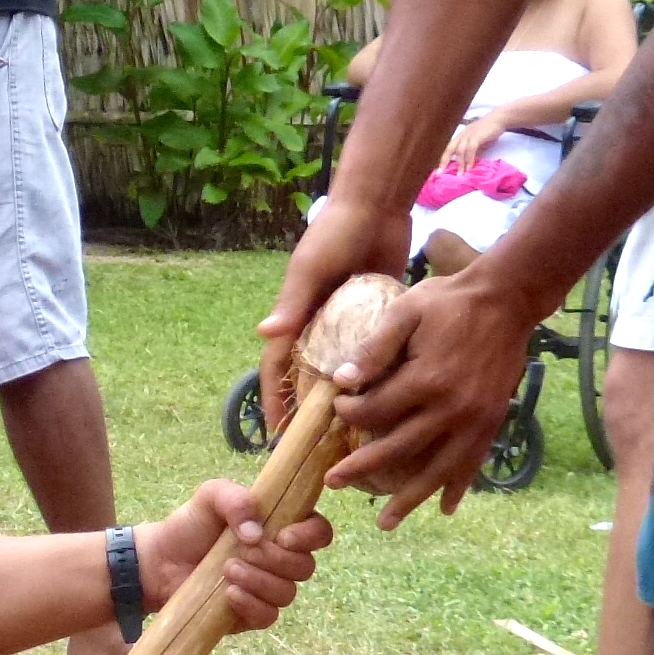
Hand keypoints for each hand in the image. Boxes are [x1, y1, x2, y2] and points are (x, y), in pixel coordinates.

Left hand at [137, 481, 334, 631]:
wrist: (160, 561)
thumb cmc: (190, 526)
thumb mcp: (209, 497)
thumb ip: (234, 498)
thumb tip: (256, 531)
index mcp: (280, 527)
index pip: (318, 532)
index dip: (311, 535)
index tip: (283, 536)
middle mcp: (281, 560)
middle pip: (305, 567)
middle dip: (275, 560)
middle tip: (242, 551)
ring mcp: (268, 589)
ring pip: (287, 593)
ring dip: (259, 581)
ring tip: (227, 569)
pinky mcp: (252, 614)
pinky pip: (268, 616)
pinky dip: (251, 605)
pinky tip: (229, 593)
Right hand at [255, 195, 409, 430]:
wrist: (376, 206)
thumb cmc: (333, 234)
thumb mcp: (309, 268)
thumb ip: (292, 302)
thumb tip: (263, 335)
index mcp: (295, 316)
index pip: (277, 368)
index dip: (276, 402)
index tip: (278, 436)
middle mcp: (318, 325)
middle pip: (309, 377)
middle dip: (310, 412)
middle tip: (319, 448)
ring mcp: (347, 324)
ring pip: (342, 372)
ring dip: (346, 400)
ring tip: (357, 436)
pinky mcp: (375, 318)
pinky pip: (374, 355)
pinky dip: (377, 378)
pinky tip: (390, 403)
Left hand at [324, 264, 547, 522]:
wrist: (505, 301)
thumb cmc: (447, 302)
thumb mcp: (404, 312)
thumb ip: (373, 348)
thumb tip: (341, 381)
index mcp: (425, 380)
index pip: (375, 412)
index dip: (349, 415)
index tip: (335, 411)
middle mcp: (451, 408)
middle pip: (399, 449)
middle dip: (362, 468)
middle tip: (331, 483)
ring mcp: (475, 420)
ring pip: (436, 469)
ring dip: (410, 497)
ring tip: (385, 522)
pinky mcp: (491, 422)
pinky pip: (472, 463)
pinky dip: (458, 487)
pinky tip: (445, 508)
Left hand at [439, 112, 507, 174]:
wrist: (499, 119)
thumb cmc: (489, 131)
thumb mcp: (478, 143)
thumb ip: (472, 151)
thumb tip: (468, 163)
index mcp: (460, 136)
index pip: (449, 148)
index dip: (443, 158)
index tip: (439, 170)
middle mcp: (462, 135)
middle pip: (450, 148)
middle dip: (444, 161)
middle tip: (441, 173)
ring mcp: (469, 135)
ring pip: (460, 150)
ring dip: (460, 163)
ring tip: (460, 174)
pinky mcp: (477, 136)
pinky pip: (471, 149)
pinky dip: (470, 158)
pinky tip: (470, 167)